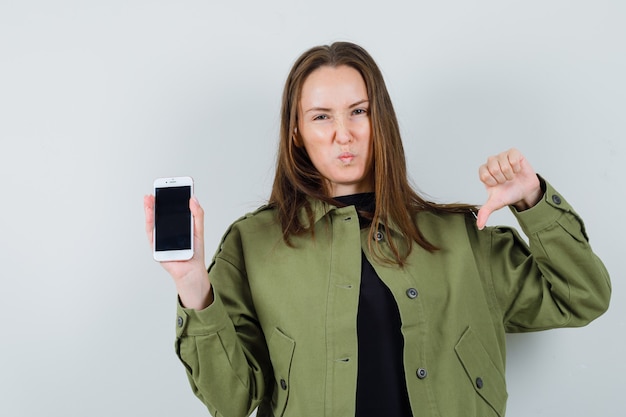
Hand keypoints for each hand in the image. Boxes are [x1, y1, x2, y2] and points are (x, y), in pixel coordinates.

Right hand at [144, 194, 212, 308]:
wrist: (192, 271)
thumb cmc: (195, 252)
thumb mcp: (198, 229)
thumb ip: (197, 214)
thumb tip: (193, 198)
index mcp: (178, 226)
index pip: (171, 209)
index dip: (169, 198)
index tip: (170, 187)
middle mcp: (167, 231)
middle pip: (160, 214)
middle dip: (157, 202)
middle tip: (157, 190)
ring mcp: (160, 238)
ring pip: (153, 221)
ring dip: (150, 209)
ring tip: (149, 198)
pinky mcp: (156, 246)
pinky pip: (151, 232)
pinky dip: (150, 222)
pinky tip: (150, 213)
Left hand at [476, 148, 542, 229]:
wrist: (525, 192)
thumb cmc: (508, 195)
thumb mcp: (496, 204)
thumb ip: (485, 212)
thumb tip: (479, 226)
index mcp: (484, 172)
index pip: (483, 173)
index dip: (493, 182)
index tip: (498, 186)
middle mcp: (491, 162)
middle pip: (494, 168)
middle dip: (503, 178)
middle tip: (506, 181)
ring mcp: (502, 156)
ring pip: (503, 164)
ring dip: (510, 174)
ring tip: (512, 177)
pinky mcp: (513, 153)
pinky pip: (513, 158)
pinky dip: (517, 167)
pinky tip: (517, 170)